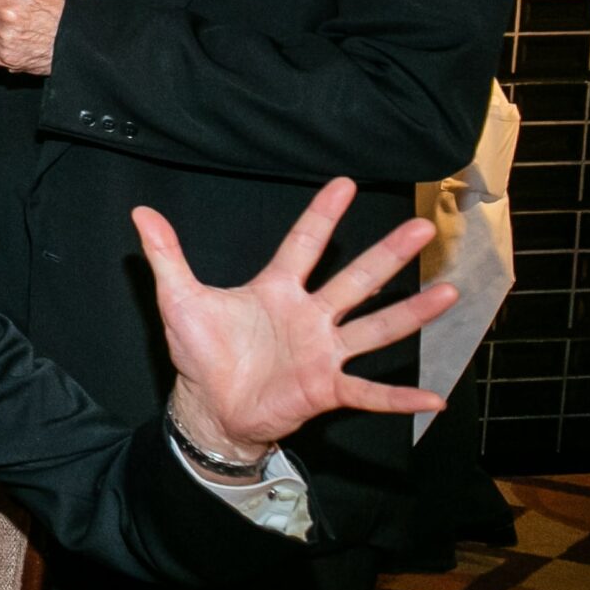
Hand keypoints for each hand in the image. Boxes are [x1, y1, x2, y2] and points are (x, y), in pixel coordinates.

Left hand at [144, 178, 453, 466]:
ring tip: (448, 292)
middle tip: (423, 226)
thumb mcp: (179, 299)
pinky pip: (369, 393)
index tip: (346, 183)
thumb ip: (166, 255)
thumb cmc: (200, 352)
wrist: (208, 406)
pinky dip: (399, 398)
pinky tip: (434, 398)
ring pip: (375, 327)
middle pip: (355, 279)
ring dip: (412, 313)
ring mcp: (322, 352)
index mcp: (277, 290)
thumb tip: (141, 212)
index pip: (303, 244)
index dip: (322, 215)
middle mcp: (309, 316)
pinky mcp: (325, 389)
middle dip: (388, 253)